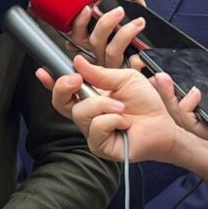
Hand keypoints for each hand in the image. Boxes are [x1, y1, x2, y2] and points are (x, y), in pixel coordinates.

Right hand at [36, 56, 184, 162]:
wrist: (164, 125)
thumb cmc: (146, 103)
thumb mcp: (124, 79)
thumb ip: (100, 73)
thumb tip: (77, 62)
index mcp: (90, 96)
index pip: (64, 91)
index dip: (50, 82)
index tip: (43, 71)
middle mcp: (87, 114)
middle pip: (60, 102)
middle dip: (64, 87)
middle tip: (76, 79)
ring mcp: (91, 131)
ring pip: (79, 113)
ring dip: (102, 105)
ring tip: (121, 107)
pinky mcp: (99, 146)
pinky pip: (95, 128)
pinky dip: (112, 120)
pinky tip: (124, 122)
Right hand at [69, 0, 145, 69]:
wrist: (155, 68)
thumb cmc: (140, 40)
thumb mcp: (135, 17)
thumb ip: (132, 0)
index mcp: (96, 42)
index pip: (78, 34)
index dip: (80, 22)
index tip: (88, 9)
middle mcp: (101, 55)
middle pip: (94, 41)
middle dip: (105, 23)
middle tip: (119, 11)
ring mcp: (114, 66)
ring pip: (112, 51)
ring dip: (124, 34)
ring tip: (139, 22)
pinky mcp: (128, 74)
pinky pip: (132, 66)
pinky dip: (138, 59)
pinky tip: (144, 54)